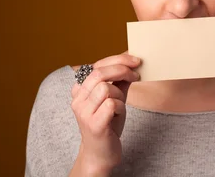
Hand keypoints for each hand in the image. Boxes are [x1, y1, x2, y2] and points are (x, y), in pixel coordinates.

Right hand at [70, 52, 140, 173]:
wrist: (101, 154)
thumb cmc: (107, 125)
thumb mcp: (114, 99)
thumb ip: (119, 82)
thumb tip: (131, 63)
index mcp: (80, 91)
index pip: (96, 66)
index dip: (117, 60)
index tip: (134, 60)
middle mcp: (78, 100)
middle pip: (99, 73)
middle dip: (121, 69)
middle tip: (136, 74)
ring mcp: (84, 112)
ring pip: (105, 88)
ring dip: (119, 94)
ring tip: (120, 105)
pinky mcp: (94, 124)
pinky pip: (112, 104)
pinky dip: (120, 107)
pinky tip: (118, 116)